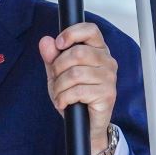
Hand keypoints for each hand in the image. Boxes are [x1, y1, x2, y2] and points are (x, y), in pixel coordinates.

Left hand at [39, 22, 117, 153]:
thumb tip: (45, 41)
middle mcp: (107, 61)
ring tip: (58, 94)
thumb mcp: (58, 74)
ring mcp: (109, 78)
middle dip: (58, 67)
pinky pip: (78, 91)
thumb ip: (52, 57)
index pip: (90, 30)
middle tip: (55, 79)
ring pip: (75, 74)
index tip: (59, 44)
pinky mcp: (107, 95)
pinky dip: (63, 98)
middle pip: (77, 53)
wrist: (85, 124)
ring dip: (59, 86)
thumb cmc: (75, 96)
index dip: (72, 33)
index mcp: (98, 50)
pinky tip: (63, 103)